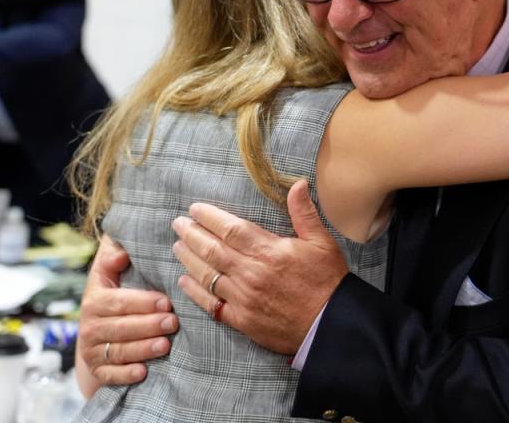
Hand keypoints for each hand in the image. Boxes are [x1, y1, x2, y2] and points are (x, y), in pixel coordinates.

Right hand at [75, 235, 177, 396]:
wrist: (96, 336)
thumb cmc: (114, 296)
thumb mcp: (108, 273)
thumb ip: (113, 255)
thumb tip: (121, 251)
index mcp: (95, 299)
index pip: (119, 301)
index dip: (143, 302)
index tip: (167, 301)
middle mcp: (90, 325)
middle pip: (121, 327)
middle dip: (148, 325)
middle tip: (173, 323)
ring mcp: (92, 350)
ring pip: (119, 351)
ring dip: (143, 349)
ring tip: (165, 345)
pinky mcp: (97, 372)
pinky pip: (110, 376)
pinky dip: (125, 374)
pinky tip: (143, 372)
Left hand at [172, 180, 347, 354]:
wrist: (331, 325)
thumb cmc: (328, 281)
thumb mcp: (322, 242)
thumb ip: (304, 213)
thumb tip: (298, 183)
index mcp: (269, 251)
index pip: (230, 229)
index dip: (209, 217)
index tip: (195, 209)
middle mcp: (251, 273)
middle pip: (212, 249)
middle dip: (192, 234)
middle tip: (178, 224)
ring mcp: (244, 298)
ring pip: (207, 275)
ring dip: (189, 259)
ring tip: (177, 246)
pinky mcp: (242, 320)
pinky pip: (211, 304)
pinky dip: (195, 292)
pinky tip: (184, 281)